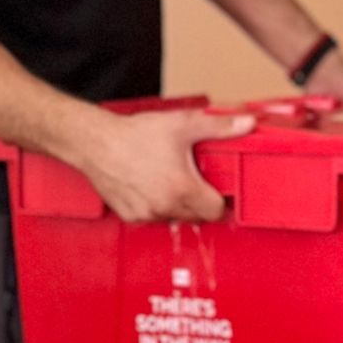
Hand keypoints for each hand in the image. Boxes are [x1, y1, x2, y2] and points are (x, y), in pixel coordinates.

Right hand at [65, 104, 253, 223]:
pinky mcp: (130, 216)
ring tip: (169, 180)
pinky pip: (152, 218)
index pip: (216, 212)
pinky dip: (155, 207)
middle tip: (193, 180)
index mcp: (183, 189)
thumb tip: (247, 124)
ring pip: (174, 218)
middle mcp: (165, 207)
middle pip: (197, 217)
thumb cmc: (135, 135)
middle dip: (199, 202)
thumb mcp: (182, 125)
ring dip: (177, 205)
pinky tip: (150, 186)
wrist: (95, 143)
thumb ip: (219, 127)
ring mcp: (146, 214)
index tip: (216, 190)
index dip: (220, 200)